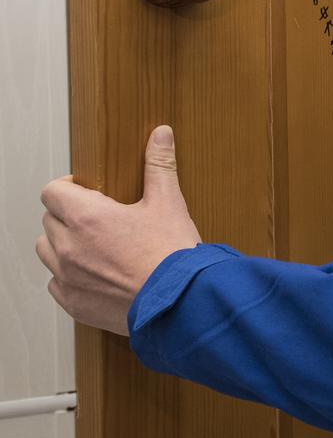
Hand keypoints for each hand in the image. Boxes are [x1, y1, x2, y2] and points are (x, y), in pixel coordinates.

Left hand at [35, 125, 200, 335]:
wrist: (181, 301)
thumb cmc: (173, 254)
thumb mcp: (168, 202)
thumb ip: (159, 165)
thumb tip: (160, 134)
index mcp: (86, 217)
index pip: (51, 192)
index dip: (67, 187)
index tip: (85, 190)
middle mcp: (68, 246)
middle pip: (49, 220)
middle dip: (68, 216)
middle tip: (98, 218)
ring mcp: (67, 277)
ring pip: (46, 251)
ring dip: (63, 245)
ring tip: (93, 246)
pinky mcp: (74, 303)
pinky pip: (55, 284)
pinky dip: (69, 277)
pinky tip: (96, 273)